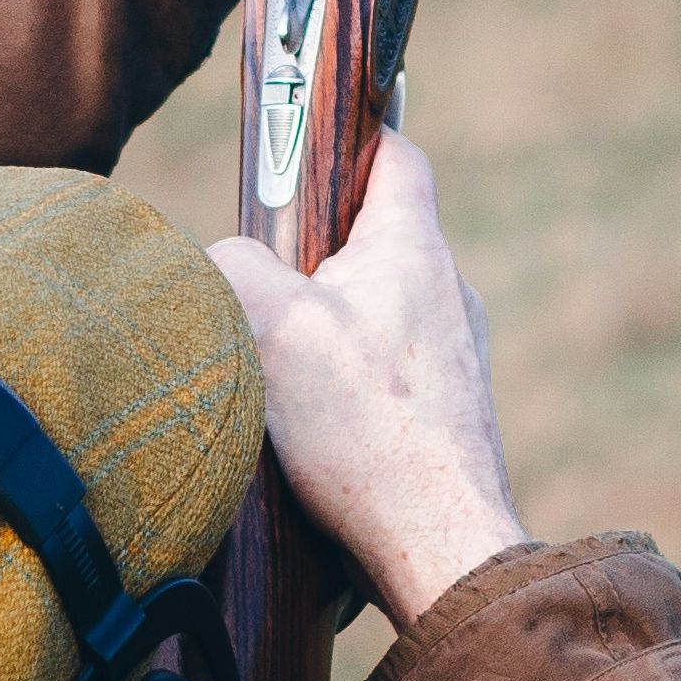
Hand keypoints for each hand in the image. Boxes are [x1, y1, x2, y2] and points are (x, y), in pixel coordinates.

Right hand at [209, 135, 526, 626]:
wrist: (440, 546)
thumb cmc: (364, 431)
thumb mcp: (270, 327)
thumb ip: (234, 266)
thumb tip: (224, 262)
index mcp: (412, 246)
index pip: (393, 153)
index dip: (351, 134)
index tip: (310, 140)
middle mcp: (449, 291)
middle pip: (376, 238)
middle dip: (316, 254)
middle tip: (263, 285)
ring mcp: (455, 356)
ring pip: (380, 312)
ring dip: (330, 330)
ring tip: (282, 377)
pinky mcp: (449, 414)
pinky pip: (389, 373)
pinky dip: (351, 386)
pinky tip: (316, 433)